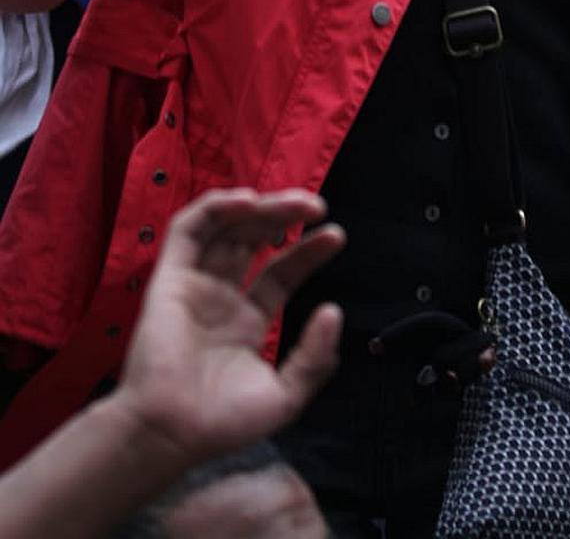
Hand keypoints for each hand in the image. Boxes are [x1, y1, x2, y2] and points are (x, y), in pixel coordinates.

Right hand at [113, 188, 344, 468]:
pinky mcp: (170, 276)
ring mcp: (195, 284)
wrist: (172, 433)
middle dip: (286, 217)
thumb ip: (314, 358)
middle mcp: (221, 297)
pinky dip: (216, 207)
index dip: (307, 251)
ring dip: (260, 206)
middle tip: (318, 206)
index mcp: (246, 321)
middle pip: (255, 240)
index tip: (335, 235)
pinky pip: (187, 230)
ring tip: (295, 202)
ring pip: (226, 227)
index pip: (280, 272)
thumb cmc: (223, 421)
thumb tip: (333, 311)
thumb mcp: (284, 396)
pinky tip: (248, 202)